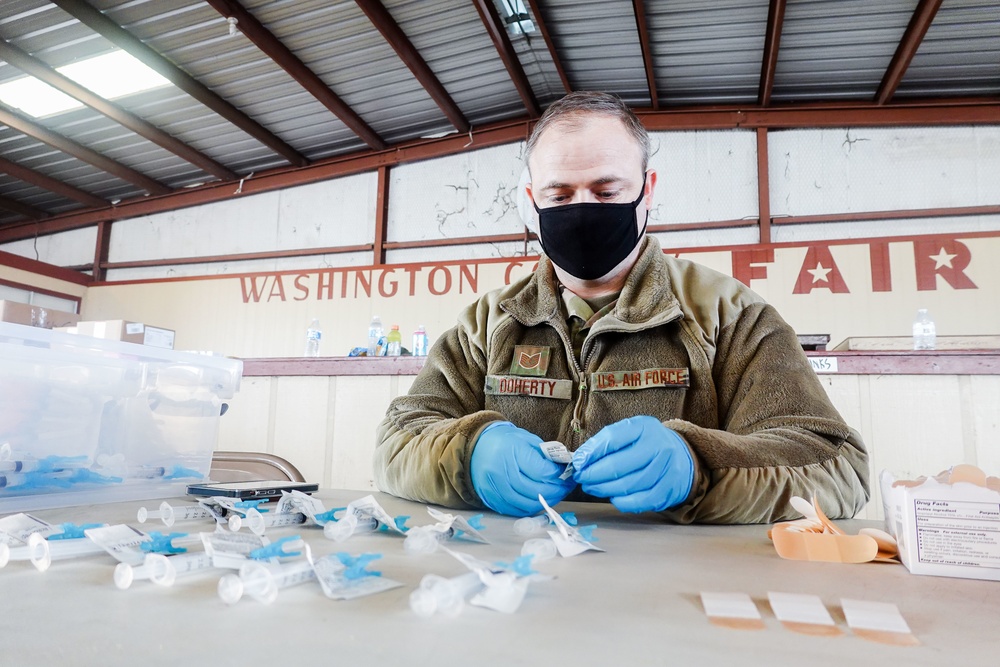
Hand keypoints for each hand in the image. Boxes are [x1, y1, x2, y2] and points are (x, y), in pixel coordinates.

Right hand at [470, 422, 575, 516]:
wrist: (475, 448)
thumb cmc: (505, 441)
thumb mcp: (527, 440)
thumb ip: (545, 456)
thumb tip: (564, 470)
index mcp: (511, 452)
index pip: (542, 471)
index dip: (559, 475)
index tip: (568, 474)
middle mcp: (501, 472)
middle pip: (536, 490)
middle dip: (556, 490)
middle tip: (566, 486)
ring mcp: (495, 489)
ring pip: (527, 504)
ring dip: (546, 501)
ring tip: (555, 493)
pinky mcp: (492, 500)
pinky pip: (516, 510)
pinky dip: (531, 507)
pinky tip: (539, 500)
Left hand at [572, 416, 693, 512]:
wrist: (682, 457)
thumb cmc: (647, 445)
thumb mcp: (629, 433)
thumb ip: (605, 442)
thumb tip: (580, 459)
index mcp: (644, 427)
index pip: (612, 438)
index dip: (591, 452)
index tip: (577, 462)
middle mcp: (658, 447)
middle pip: (617, 465)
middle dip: (592, 474)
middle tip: (581, 477)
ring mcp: (665, 470)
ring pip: (625, 486)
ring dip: (602, 489)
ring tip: (591, 487)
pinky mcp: (667, 491)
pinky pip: (637, 502)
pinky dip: (619, 501)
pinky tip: (611, 496)